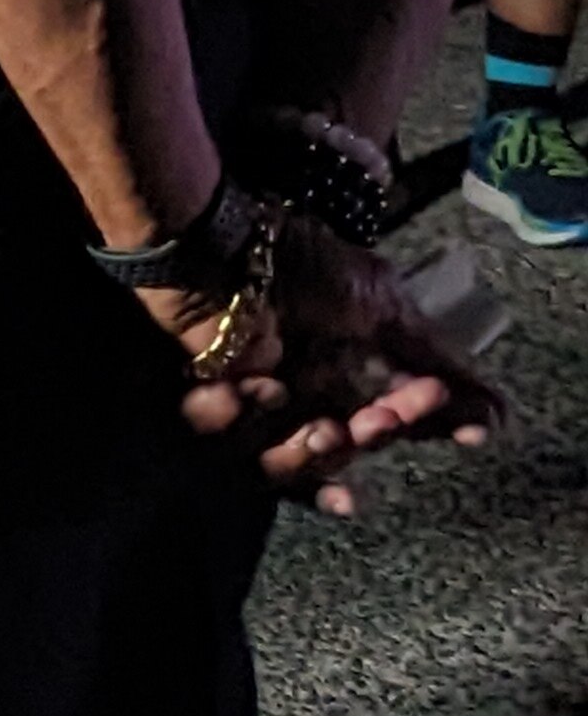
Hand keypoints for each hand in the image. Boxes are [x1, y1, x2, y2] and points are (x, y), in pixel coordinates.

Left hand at [166, 214, 499, 516]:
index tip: (465, 436)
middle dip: (374, 439)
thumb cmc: (308, 269)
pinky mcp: (215, 409)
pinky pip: (237, 446)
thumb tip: (498, 414)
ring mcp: (258, 404)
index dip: (420, 432)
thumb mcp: (386, 310)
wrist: (227, 251)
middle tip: (384, 419)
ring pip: (291, 464)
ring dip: (317, 452)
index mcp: (346, 373)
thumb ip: (435, 361)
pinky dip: (256, 423)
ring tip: (328, 427)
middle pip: (344, 450)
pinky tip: (265, 389)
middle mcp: (303, 395)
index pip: (388, 421)